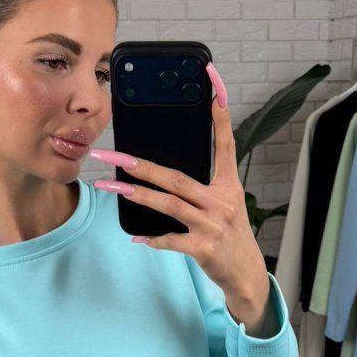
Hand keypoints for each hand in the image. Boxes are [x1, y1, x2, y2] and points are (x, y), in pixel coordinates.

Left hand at [90, 62, 269, 320]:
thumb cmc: (229, 235)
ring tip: (112, 187)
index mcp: (227, 185)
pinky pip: (171, 240)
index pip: (224, 143)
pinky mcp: (204, 248)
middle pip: (177, 177)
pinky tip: (137, 237)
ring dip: (138, 195)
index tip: (212, 83)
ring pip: (169, 204)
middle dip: (142, 165)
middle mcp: (221, 201)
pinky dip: (153, 238)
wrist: (245, 273)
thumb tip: (164, 172)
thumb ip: (201, 186)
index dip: (219, 114)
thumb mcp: (224, 204)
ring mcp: (213, 224)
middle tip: (113, 154)